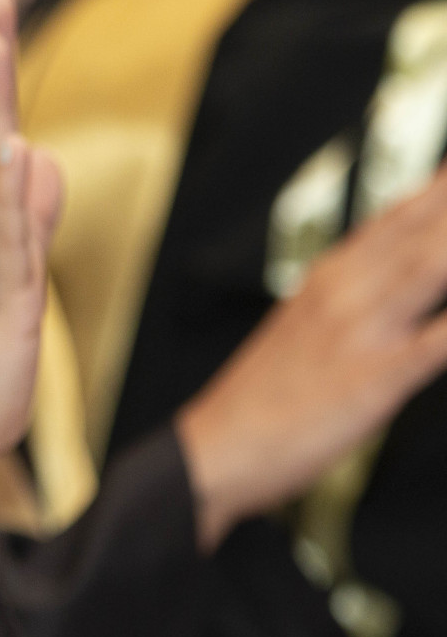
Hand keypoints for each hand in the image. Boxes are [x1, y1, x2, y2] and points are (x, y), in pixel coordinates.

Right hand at [178, 166, 446, 549]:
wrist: (213, 452)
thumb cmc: (261, 399)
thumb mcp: (304, 326)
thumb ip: (357, 292)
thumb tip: (403, 269)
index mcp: (331, 275)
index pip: (407, 212)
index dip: (445, 184)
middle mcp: (347, 289)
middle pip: (429, 226)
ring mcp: (361, 330)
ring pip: (434, 266)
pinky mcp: (375, 378)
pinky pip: (439, 343)